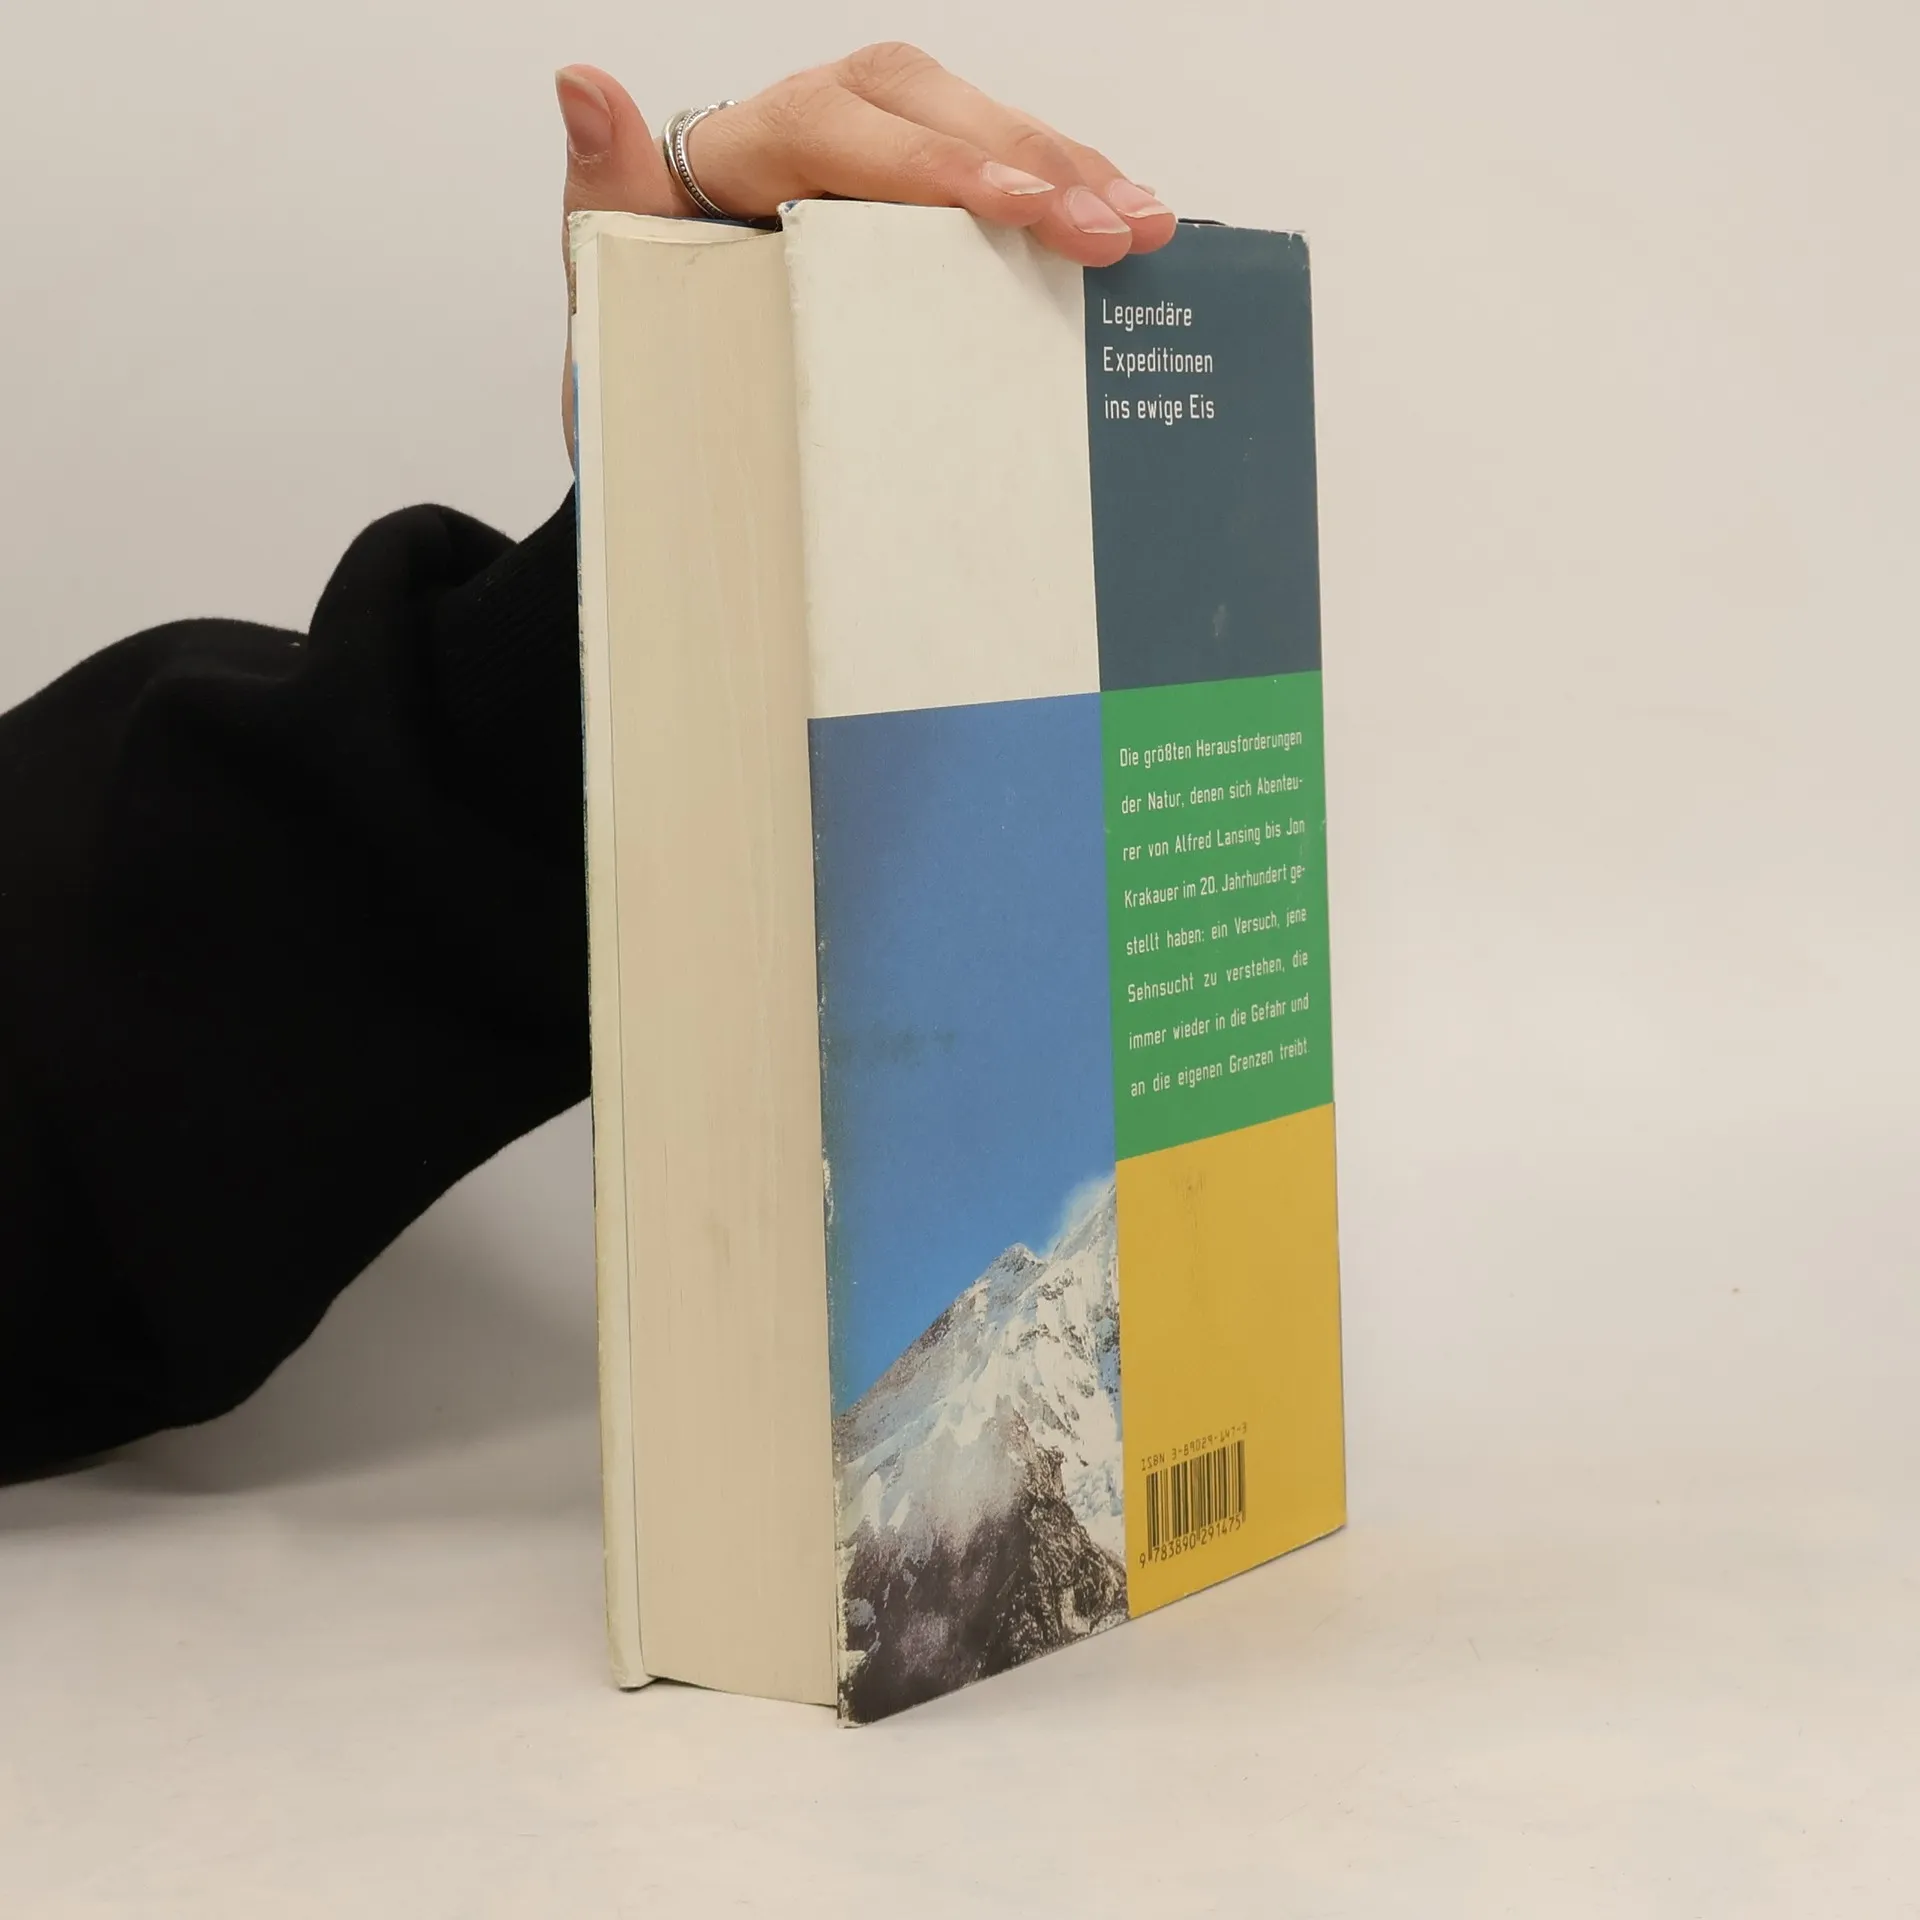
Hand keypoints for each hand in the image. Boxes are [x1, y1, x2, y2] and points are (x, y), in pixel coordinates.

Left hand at [555, 44, 1175, 445]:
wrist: (669, 380)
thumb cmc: (644, 339)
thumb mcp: (610, 282)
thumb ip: (602, 190)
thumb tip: (582, 84)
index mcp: (742, 146)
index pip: (840, 129)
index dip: (934, 164)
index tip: (1014, 206)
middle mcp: (816, 124)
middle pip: (933, 110)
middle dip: (1033, 163)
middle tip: (1117, 229)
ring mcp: (876, 149)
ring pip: (982, 124)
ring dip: (1071, 169)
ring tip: (1149, 223)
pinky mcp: (922, 187)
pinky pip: (1002, 165)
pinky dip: (1068, 190)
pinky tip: (1132, 222)